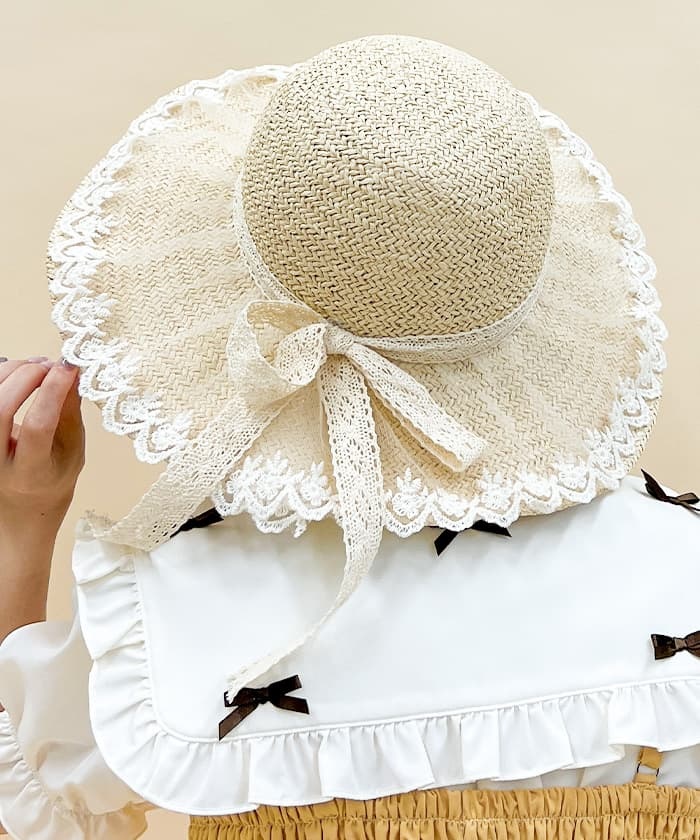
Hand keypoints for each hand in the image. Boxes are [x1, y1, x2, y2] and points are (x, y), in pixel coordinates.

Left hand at [0, 357, 84, 534]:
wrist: (23, 503)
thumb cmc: (52, 478)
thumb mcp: (73, 451)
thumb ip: (70, 414)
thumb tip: (72, 374)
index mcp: (29, 473)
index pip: (37, 426)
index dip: (53, 392)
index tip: (69, 368)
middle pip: (0, 408)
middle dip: (26, 376)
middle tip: (50, 365)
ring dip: (11, 371)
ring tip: (37, 367)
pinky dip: (1, 376)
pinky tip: (19, 373)